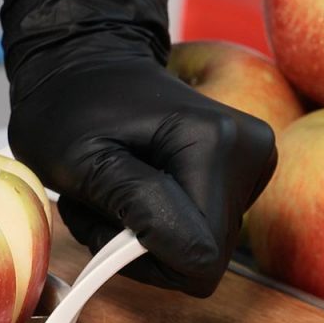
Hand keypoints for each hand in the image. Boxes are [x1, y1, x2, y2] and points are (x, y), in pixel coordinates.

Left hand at [0, 0, 276, 296]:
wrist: (85, 65)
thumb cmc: (69, 109)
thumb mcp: (79, 159)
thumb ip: (135, 202)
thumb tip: (196, 255)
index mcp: (214, 144)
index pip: (199, 257)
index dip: (143, 256)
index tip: (102, 218)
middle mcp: (251, 151)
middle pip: (205, 255)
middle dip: (144, 244)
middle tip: (101, 202)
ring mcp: (254, 161)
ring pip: (204, 247)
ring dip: (149, 234)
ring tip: (114, 189)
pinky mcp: (246, 171)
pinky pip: (206, 230)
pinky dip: (163, 222)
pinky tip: (135, 186)